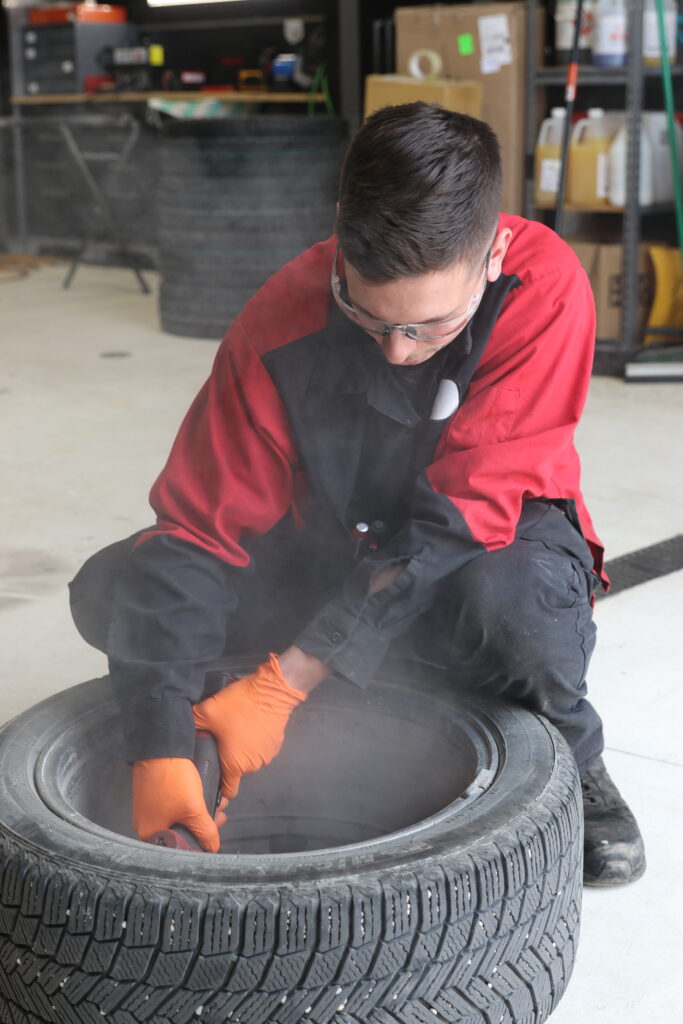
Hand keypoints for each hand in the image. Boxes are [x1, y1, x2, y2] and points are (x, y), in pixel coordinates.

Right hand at [132, 757, 223, 852]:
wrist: (162, 746)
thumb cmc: (171, 778)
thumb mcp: (193, 809)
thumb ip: (205, 831)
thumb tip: (212, 846)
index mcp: (150, 833)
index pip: (177, 848)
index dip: (198, 843)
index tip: (213, 835)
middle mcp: (146, 822)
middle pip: (180, 832)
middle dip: (203, 824)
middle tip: (218, 815)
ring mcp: (149, 807)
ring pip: (179, 817)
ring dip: (199, 812)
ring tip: (215, 801)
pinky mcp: (154, 793)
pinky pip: (174, 805)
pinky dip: (190, 802)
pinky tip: (201, 795)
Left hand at [192, 652, 307, 799]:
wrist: (272, 689)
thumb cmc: (242, 704)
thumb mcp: (208, 712)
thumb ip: (192, 724)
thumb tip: (182, 729)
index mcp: (235, 764)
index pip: (227, 792)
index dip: (218, 789)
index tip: (212, 780)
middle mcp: (253, 765)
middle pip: (236, 770)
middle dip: (228, 757)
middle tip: (220, 739)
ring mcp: (267, 754)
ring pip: (249, 758)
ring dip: (242, 748)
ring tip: (235, 728)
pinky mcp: (276, 743)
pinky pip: (260, 747)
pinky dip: (254, 740)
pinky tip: (248, 724)